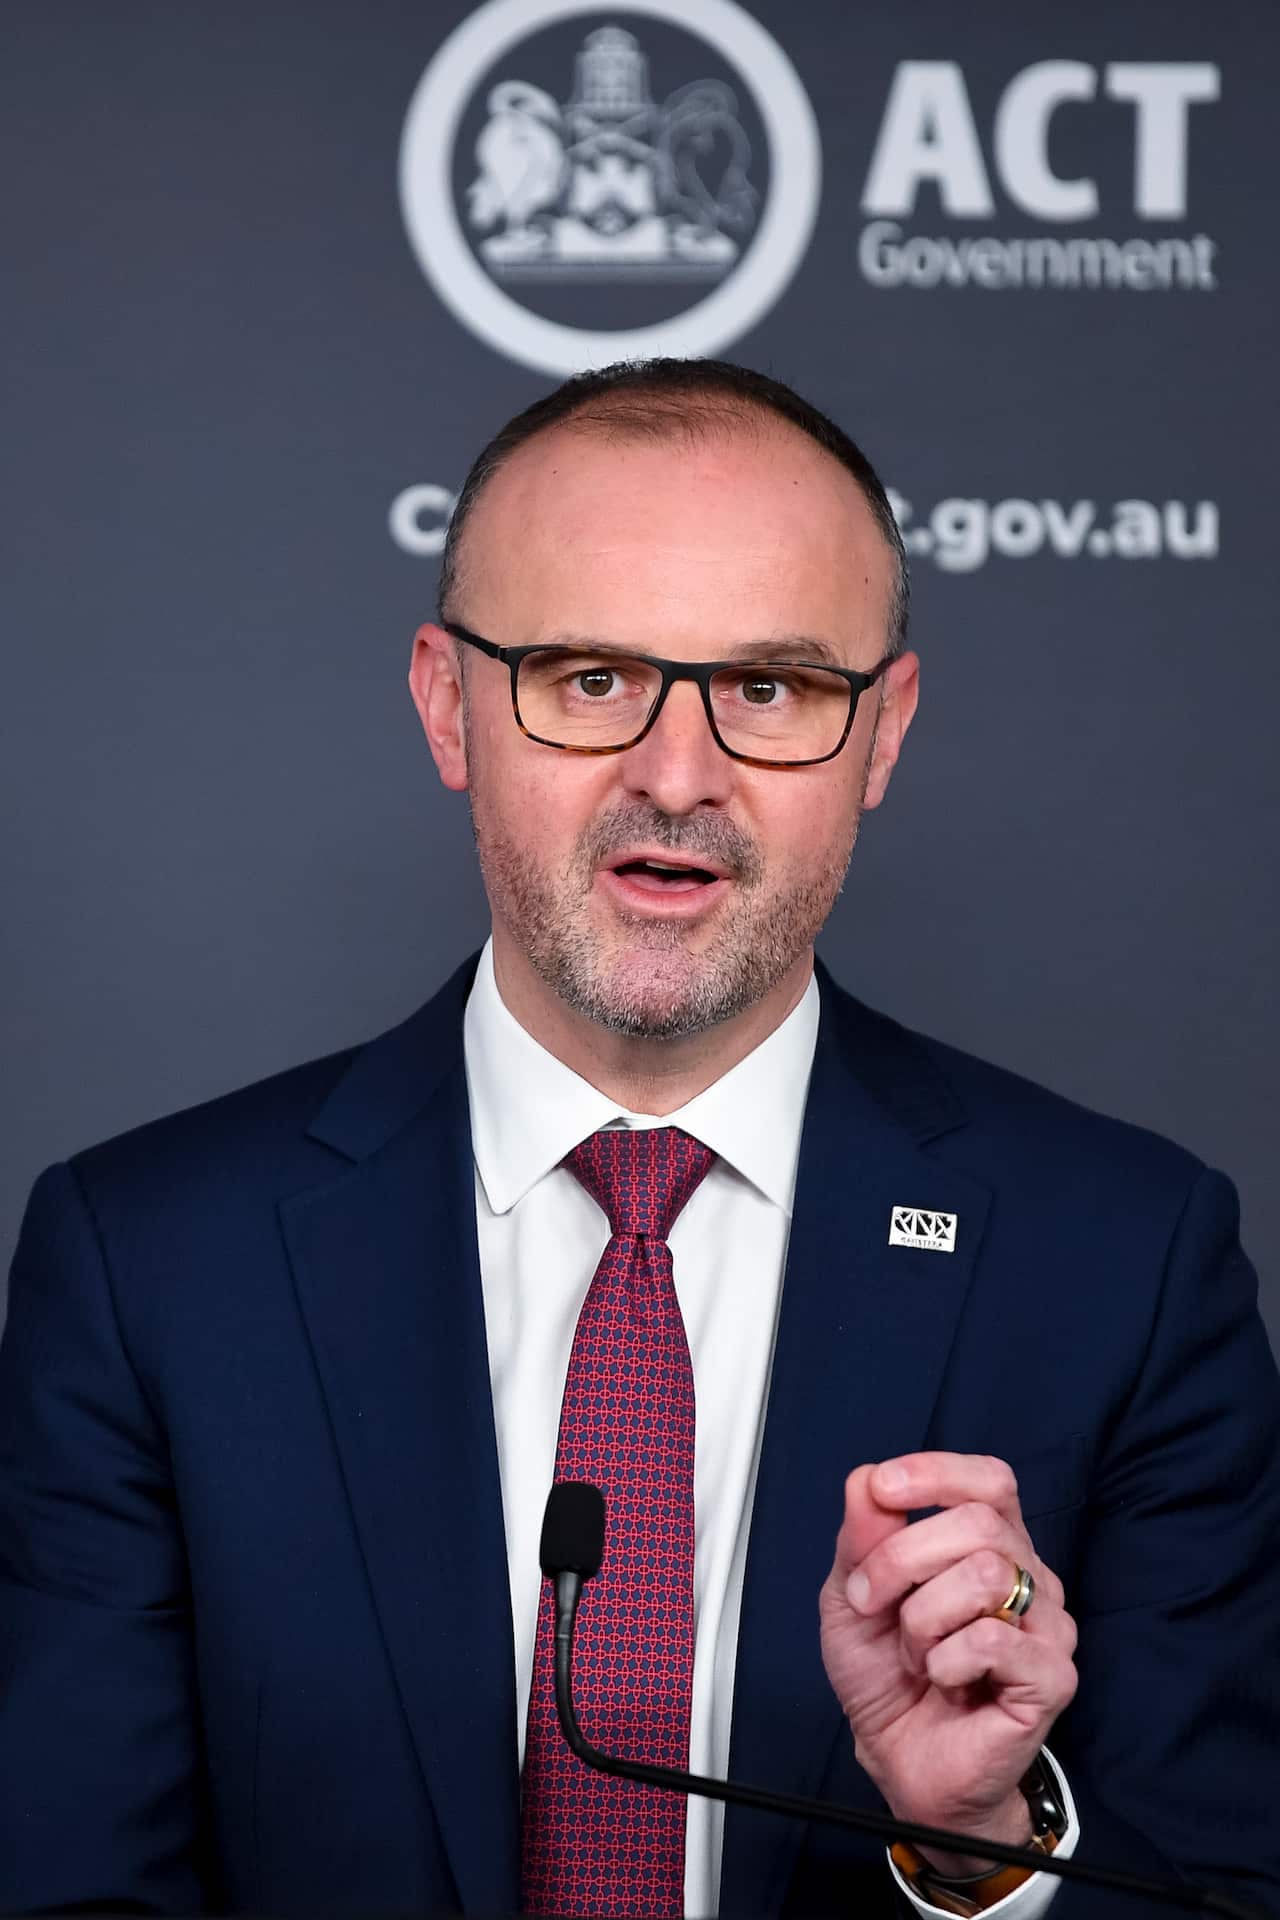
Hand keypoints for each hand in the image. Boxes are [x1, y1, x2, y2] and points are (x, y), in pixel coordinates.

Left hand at [819, 1453, 1077, 1875]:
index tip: (883, 1489)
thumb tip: (867, 1480)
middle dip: (902, 1558)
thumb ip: (861, 1537)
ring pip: (988, 1575)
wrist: (900, 1761)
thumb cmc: (886, 1676)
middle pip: (979, 1523)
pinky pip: (993, 1639)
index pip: (989, 1480)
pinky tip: (944, 1680)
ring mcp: (1048, 1627)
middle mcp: (1028, 1576)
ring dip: (923, 1617)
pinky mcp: (1052, 1677)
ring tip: (917, 1653)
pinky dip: (946, 1659)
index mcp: (990, 1544)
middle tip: (869, 1602)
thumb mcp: (852, 1597)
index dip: (937, 1473)